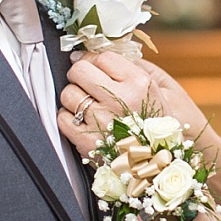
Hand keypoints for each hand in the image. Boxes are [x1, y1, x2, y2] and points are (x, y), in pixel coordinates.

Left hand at [57, 53, 209, 156]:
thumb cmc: (157, 126)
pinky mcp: (86, 141)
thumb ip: (132, 66)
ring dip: (73, 100)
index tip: (96, 70)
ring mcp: (102, 120)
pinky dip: (68, 120)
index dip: (95, 62)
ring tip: (89, 109)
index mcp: (140, 83)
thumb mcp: (158, 90)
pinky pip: (62, 118)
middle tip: (87, 86)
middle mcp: (120, 99)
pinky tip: (84, 124)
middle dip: (80, 76)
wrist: (159, 168)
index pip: (102, 56)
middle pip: (79, 71)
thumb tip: (96, 52)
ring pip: (68, 94)